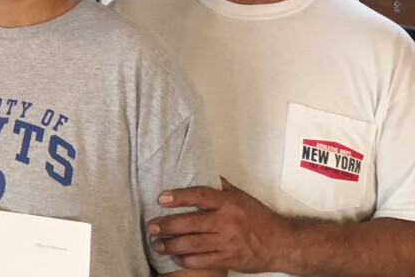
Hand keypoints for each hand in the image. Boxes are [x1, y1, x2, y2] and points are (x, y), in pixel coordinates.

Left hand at [147, 178, 294, 273]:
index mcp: (229, 203)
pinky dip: (186, 260)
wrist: (282, 244)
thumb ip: (221, 188)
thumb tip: (203, 171)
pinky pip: (203, 261)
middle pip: (192, 223)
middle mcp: (227, 222)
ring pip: (194, 244)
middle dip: (168, 225)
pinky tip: (175, 257)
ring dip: (172, 245)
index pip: (200, 196)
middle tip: (151, 226)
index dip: (179, 197)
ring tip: (157, 244)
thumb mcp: (241, 197)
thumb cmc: (259, 217)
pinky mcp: (229, 260)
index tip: (161, 198)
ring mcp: (228, 242)